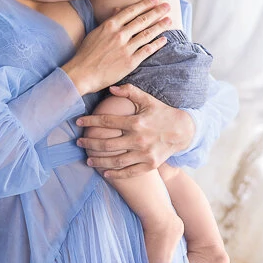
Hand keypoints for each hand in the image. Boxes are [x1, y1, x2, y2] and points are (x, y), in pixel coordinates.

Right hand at [60, 0, 173, 95]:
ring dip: (160, 26)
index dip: (145, 4)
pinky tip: (164, 39)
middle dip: (157, 12)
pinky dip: (157, 44)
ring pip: (147, 34)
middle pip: (142, 20)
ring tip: (169, 20)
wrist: (82, 73)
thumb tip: (118, 10)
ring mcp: (126, 48)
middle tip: (167, 6)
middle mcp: (120, 35)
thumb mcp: (95, 33)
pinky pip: (147, 50)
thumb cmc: (86, 54)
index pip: (131, 11)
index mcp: (110, 25)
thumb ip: (109, 21)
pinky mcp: (130, 62)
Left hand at [75, 85, 195, 179]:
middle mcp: (139, 139)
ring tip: (88, 160)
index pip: (107, 122)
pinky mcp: (149, 165)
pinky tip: (104, 173)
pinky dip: (116, 174)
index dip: (90, 122)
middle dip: (90, 143)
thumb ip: (130, 92)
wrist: (183, 131)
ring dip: (99, 161)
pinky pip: (129, 172)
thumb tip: (111, 88)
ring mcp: (144, 154)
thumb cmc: (163, 114)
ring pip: (115, 161)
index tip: (78, 122)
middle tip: (79, 143)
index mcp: (136, 122)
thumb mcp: (148, 100)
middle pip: (107, 144)